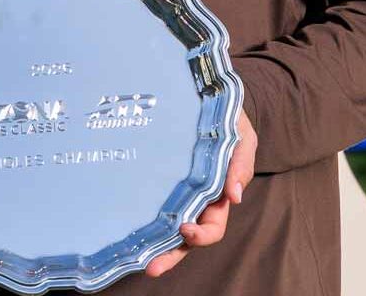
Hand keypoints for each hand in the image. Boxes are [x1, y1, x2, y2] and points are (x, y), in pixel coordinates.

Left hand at [145, 104, 257, 278]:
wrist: (209, 99)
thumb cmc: (230, 122)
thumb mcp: (242, 139)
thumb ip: (240, 165)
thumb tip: (234, 196)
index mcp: (218, 196)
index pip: (212, 226)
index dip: (201, 234)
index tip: (185, 228)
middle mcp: (196, 201)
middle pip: (185, 238)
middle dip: (170, 255)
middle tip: (151, 266)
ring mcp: (176, 193)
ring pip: (165, 228)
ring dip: (154, 247)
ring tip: (137, 261)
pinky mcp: (157, 182)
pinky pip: (150, 205)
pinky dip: (141, 221)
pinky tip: (123, 231)